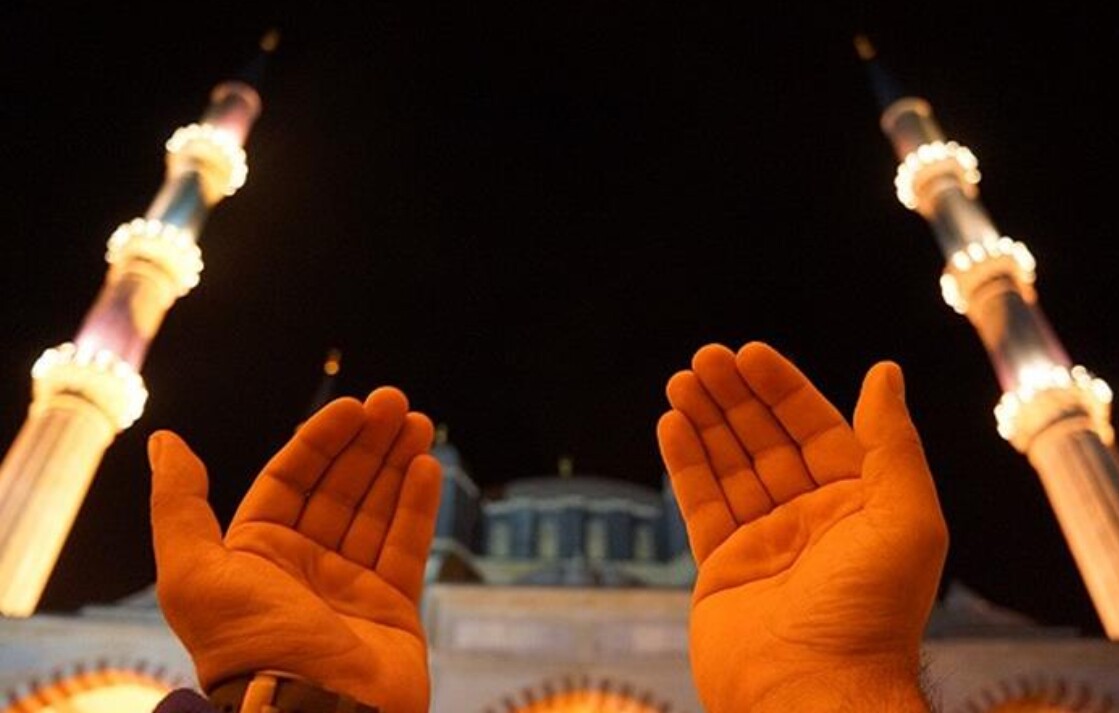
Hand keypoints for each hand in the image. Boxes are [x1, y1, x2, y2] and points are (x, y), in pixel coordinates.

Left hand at [149, 387, 441, 712]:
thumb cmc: (251, 648)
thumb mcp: (195, 574)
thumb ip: (179, 506)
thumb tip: (164, 440)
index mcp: (255, 556)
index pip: (291, 480)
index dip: (321, 440)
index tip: (352, 407)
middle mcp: (303, 568)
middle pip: (340, 488)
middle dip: (367, 443)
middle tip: (395, 401)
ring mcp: (350, 587)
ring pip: (377, 511)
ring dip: (397, 463)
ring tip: (419, 421)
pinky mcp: (392, 608)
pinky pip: (406, 546)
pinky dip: (417, 506)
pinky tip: (427, 466)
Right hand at [657, 342, 946, 711]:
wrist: (812, 694)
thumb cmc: (870, 614)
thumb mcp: (904, 518)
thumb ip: (892, 444)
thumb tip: (885, 373)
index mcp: (857, 506)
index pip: (816, 430)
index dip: (783, 390)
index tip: (750, 354)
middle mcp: (810, 520)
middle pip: (766, 442)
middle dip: (735, 398)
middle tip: (704, 358)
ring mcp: (764, 544)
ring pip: (729, 467)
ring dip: (705, 422)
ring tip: (681, 381)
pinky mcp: (722, 569)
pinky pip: (701, 506)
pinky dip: (685, 465)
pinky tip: (671, 426)